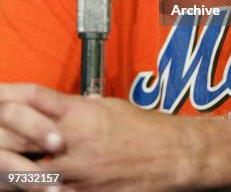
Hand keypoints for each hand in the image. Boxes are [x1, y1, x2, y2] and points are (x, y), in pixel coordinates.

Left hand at [0, 84, 229, 191]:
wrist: (170, 155)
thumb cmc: (143, 129)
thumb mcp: (108, 107)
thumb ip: (79, 108)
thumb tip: (60, 109)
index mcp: (81, 114)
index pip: (34, 98)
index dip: (9, 93)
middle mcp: (74, 142)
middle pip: (22, 136)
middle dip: (2, 134)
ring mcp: (77, 172)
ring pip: (27, 174)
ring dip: (10, 170)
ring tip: (1, 167)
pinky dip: (39, 191)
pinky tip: (32, 188)